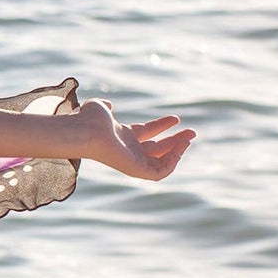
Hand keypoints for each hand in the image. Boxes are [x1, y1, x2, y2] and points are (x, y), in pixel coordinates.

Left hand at [76, 99, 194, 180]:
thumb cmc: (89, 119)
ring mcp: (132, 160)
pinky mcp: (135, 170)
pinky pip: (159, 172)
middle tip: (192, 133)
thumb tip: (108, 105)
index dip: (162, 126)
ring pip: (160, 161)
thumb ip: (104, 106)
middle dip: (175, 140)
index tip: (176, 119)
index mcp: (122, 135)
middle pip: (156, 148)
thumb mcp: (99, 107)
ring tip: (189, 139)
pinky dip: (171, 163)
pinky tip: (179, 149)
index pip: (146, 133)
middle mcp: (128, 149)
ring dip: (176, 151)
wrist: (85, 131)